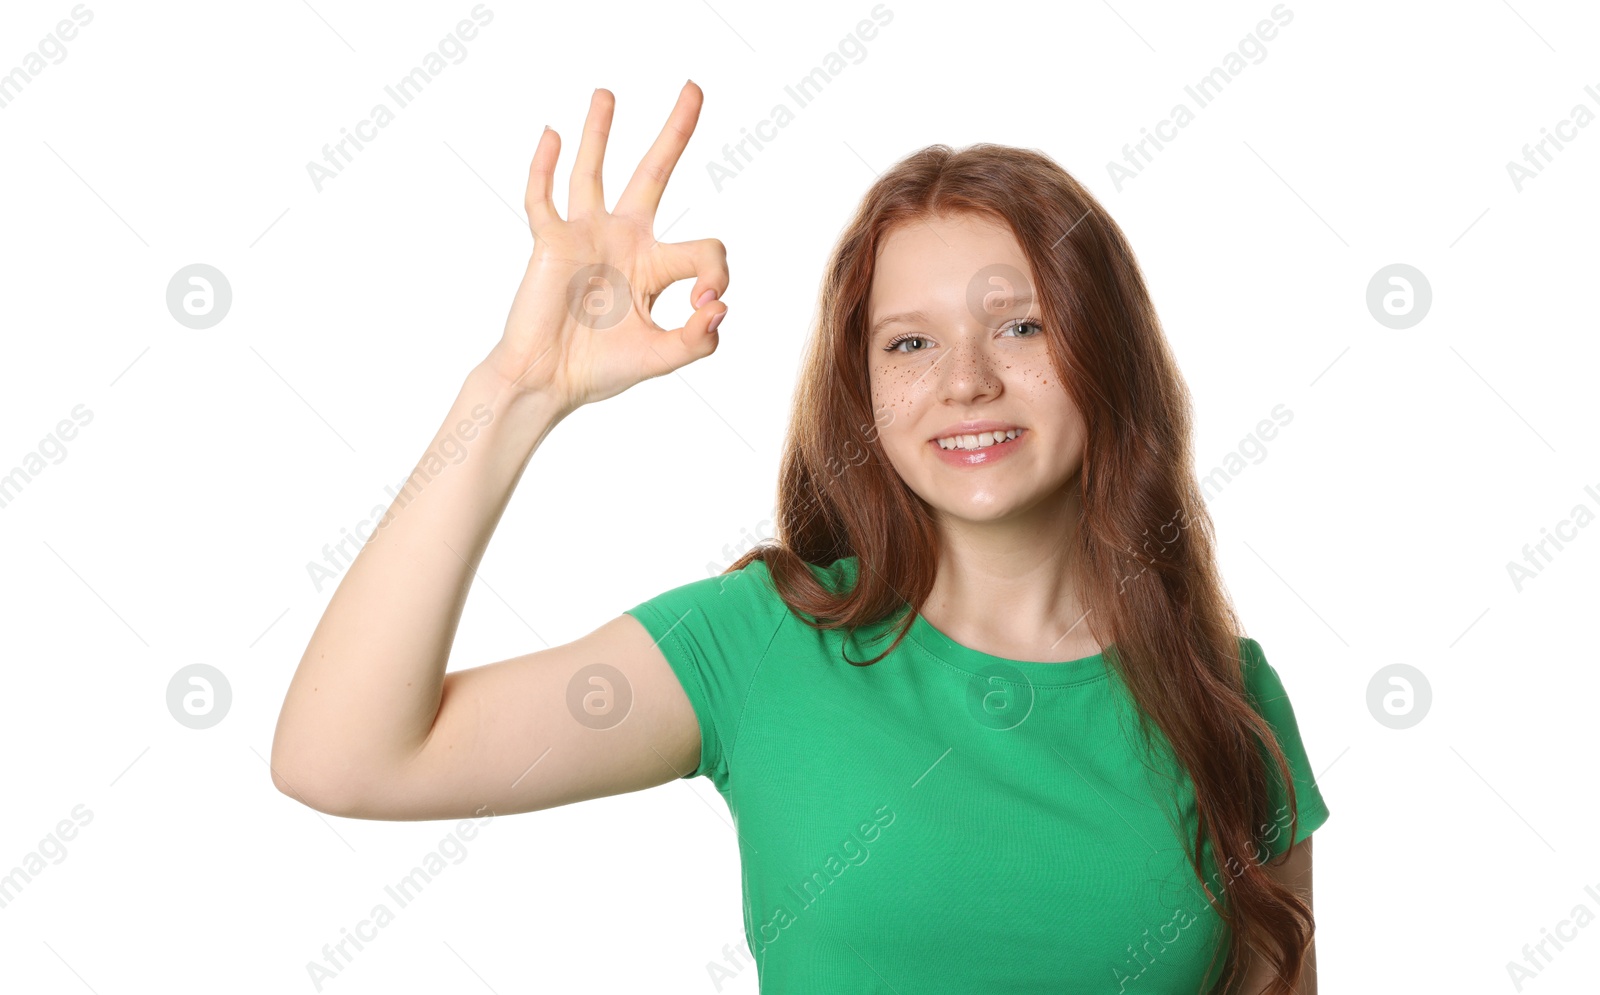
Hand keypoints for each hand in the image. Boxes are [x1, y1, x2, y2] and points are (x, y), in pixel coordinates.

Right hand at [484, 81, 728, 415]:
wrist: (547, 381)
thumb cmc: (599, 369)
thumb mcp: (662, 356)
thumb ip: (698, 339)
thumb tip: (721, 307)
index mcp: (655, 267)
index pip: (705, 248)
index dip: (718, 272)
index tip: (706, 305)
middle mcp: (624, 241)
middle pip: (654, 175)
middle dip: (675, 132)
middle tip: (694, 89)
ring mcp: (586, 236)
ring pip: (594, 172)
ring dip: (599, 132)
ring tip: (607, 94)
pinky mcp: (550, 241)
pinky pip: (542, 197)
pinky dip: (544, 166)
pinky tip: (553, 135)